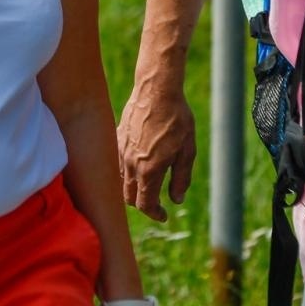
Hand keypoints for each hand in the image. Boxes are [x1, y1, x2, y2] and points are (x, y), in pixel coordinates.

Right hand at [118, 72, 194, 221]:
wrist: (157, 90)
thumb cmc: (176, 119)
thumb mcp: (187, 151)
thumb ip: (181, 178)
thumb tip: (177, 200)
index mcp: (149, 170)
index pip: (145, 204)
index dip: (155, 214)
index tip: (164, 215)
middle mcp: (131, 164)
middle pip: (129, 197)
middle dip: (143, 204)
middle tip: (156, 203)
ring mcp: (121, 151)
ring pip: (121, 181)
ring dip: (133, 189)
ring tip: (147, 185)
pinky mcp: (117, 139)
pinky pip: (117, 164)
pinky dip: (126, 172)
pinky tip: (138, 164)